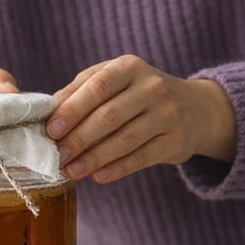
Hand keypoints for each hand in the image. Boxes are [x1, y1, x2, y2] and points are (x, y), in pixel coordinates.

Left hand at [46, 54, 235, 182]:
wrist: (195, 108)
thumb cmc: (138, 92)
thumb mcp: (112, 79)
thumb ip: (80, 89)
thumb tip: (49, 109)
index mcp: (128, 67)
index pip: (96, 88)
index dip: (72, 110)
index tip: (51, 130)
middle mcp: (151, 87)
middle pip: (109, 116)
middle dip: (78, 139)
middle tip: (57, 156)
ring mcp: (167, 114)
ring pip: (124, 140)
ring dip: (94, 158)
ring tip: (72, 171)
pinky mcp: (176, 141)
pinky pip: (142, 158)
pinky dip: (117, 169)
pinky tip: (98, 176)